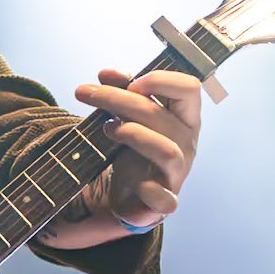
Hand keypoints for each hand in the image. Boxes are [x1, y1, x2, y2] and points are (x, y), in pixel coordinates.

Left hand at [73, 67, 203, 231]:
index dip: (159, 79)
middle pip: (162, 115)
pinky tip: (132, 182)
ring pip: (166, 150)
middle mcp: (186, 143)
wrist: (135, 195)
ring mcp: (178, 172)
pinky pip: (164, 198)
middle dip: (119, 99)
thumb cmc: (137, 149)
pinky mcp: (164, 201)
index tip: (129, 82)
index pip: (189, 88)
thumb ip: (122, 92)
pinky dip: (148, 189)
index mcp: (184, 117)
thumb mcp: (130, 117)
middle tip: (85, 92)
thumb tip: (108, 73)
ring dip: (133, 134)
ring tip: (106, 129)